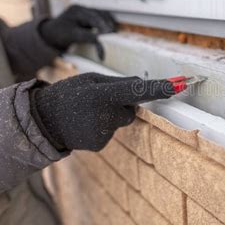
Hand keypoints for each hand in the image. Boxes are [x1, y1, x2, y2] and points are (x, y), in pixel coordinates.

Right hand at [31, 73, 175, 150]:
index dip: (161, 89)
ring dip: (111, 115)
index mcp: (101, 94)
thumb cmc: (68, 94)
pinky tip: (88, 124)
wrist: (43, 121)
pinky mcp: (101, 144)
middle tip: (98, 100)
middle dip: (122, 103)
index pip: (137, 91)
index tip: (181, 85)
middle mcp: (104, 115)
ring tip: (89, 113)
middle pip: (130, 109)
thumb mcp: (90, 80)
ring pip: (121, 120)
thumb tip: (141, 84)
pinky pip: (112, 131)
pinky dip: (104, 127)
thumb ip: (118, 83)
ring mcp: (103, 133)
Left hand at [39, 5, 116, 59]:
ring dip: (109, 23)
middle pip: (100, 14)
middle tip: (114, 35)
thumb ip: (88, 37)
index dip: (103, 26)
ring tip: (113, 34)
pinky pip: (101, 18)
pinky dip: (106, 24)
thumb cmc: (59, 34)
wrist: (50, 34)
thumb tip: (102, 43)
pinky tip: (109, 31)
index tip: (110, 35)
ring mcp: (85, 11)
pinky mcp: (88, 16)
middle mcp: (81, 8)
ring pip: (102, 15)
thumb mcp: (73, 36)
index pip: (94, 18)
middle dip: (108, 24)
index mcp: (76, 10)